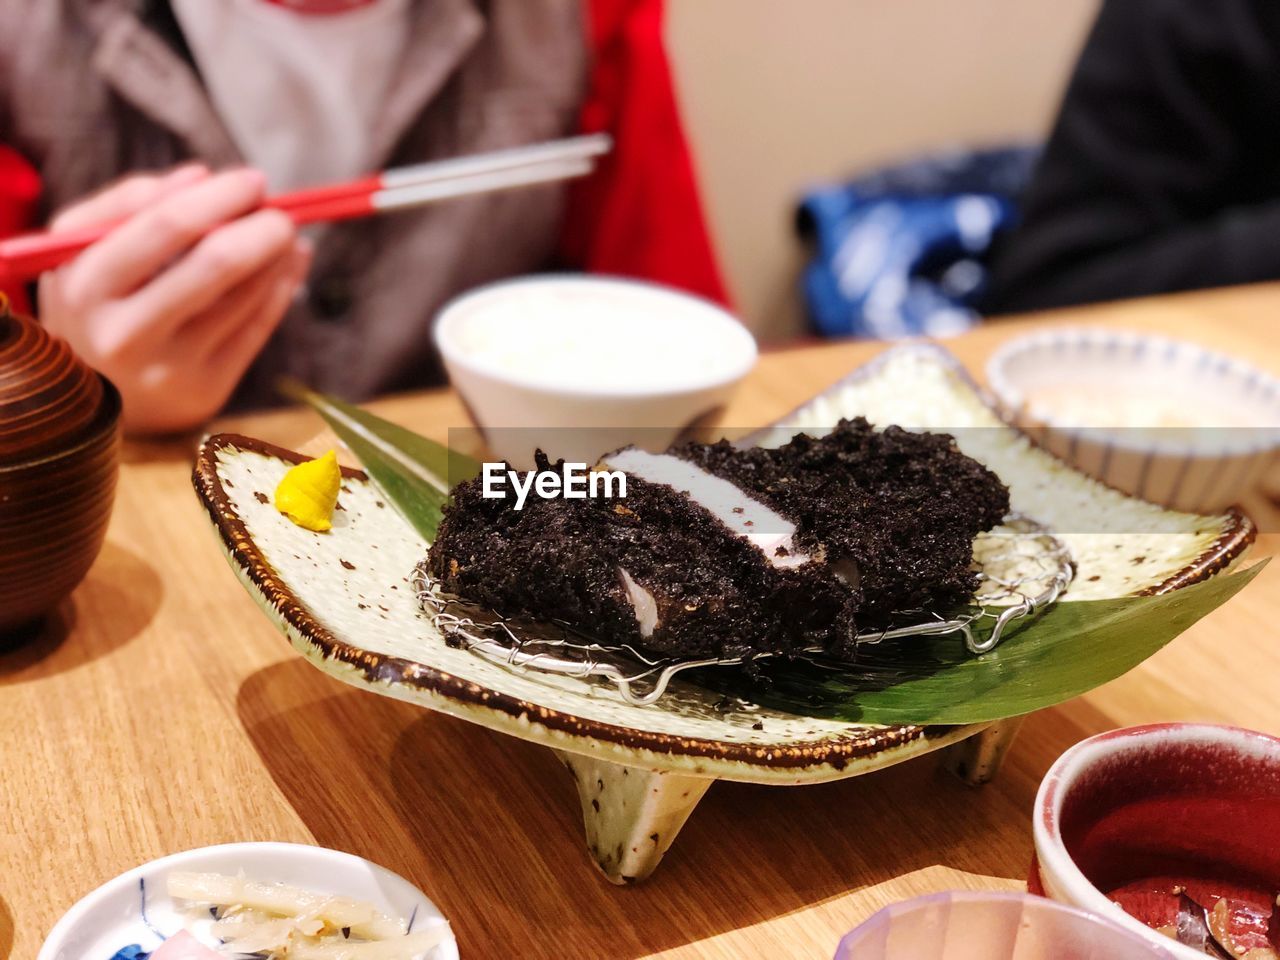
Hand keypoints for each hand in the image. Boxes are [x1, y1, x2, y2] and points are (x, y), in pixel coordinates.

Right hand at [39, 165, 310, 433]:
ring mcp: (168, 368)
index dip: (220, 197)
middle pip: (215, 263)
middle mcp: (125, 333)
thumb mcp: (84, 249)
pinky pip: (258, 329)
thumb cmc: (95, 301)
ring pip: (246, 296)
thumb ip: (130, 203)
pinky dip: (281, 290)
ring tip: (284, 237)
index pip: (165, 225)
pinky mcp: (204, 390)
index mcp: (86, 285)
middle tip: (282, 212)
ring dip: (277, 258)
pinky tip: (288, 267)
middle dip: (261, 228)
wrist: (92, 393)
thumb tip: (201, 176)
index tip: (254, 180)